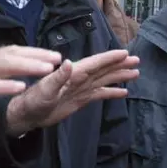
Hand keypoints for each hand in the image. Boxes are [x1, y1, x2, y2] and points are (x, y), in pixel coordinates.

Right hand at [0, 46, 61, 131]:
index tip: (51, 55)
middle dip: (36, 55)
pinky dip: (6, 86)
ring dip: (28, 66)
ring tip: (47, 69)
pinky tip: (22, 87)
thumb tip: (7, 69)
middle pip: (11, 54)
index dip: (32, 52)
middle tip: (58, 58)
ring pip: (4, 65)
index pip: (10, 51)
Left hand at [5, 49, 139, 135]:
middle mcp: (80, 77)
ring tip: (136, 72)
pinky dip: (112, 92)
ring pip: (104, 79)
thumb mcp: (45, 89)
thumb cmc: (34, 100)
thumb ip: (58, 77)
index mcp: (73, 72)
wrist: (29, 114)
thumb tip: (69, 63)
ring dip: (119, 75)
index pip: (95, 62)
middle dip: (120, 64)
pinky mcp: (81, 99)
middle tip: (137, 60)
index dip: (110, 58)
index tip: (125, 53)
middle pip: (104, 68)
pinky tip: (123, 92)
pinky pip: (100, 93)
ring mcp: (82, 88)